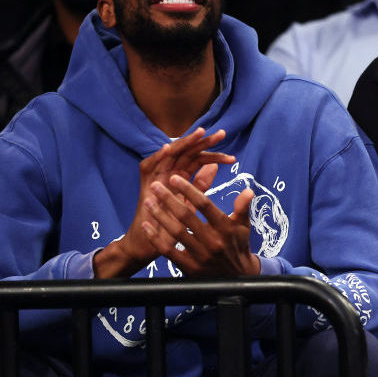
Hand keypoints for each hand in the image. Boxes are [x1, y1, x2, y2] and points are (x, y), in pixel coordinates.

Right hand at [94, 128, 235, 277]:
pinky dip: (158, 156)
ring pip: (171, 153)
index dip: (215, 156)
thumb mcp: (191, 202)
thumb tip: (215, 166)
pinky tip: (169, 148)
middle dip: (203, 142)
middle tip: (221, 135)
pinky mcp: (144, 184)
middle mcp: (169, 172)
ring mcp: (156, 176)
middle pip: (187, 152)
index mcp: (182, 176)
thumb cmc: (173, 224)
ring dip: (184, 142)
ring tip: (199, 133)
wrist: (152, 243)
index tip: (233, 158)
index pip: (199, 160)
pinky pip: (149, 165)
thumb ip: (201, 184)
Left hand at [141, 166, 259, 277]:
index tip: (175, 178)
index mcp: (225, 227)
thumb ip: (243, 207)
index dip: (188, 190)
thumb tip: (248, 190)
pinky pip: (168, 251)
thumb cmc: (238, 245)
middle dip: (168, 198)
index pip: (204, 204)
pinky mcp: (189, 267)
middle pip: (186, 216)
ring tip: (148, 201)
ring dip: (159, 215)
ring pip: (175, 231)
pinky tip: (146, 226)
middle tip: (155, 185)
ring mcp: (199, 255)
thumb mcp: (243, 226)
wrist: (236, 278)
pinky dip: (155, 238)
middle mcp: (212, 241)